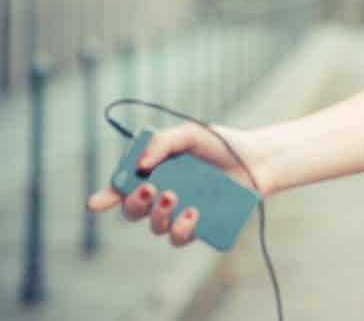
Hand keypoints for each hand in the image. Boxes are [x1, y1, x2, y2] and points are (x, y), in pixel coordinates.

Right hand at [86, 122, 270, 246]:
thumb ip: (165, 142)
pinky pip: (181, 238)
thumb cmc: (222, 145)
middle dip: (134, 204)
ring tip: (176, 199)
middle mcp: (163, 195)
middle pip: (133, 211)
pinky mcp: (200, 226)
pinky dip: (181, 230)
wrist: (258, 159)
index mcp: (155, 172)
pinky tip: (192, 215)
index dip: (106, 197)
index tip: (96, 203)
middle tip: (150, 190)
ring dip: (158, 217)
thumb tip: (141, 163)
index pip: (123, 187)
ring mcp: (180, 213)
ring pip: (155, 227)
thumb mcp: (193, 133)